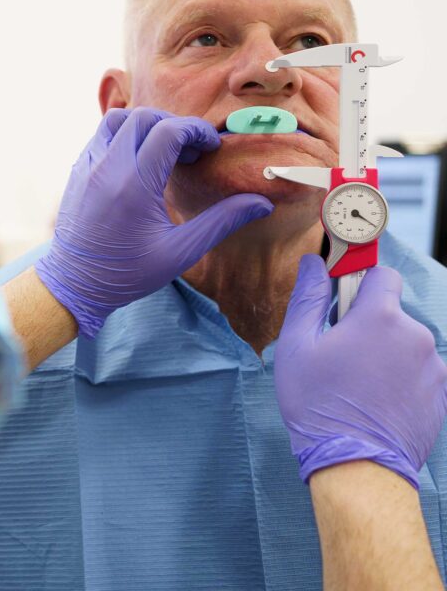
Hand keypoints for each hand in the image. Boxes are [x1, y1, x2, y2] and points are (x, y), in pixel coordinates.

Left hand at [35, 107, 272, 339]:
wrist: (74, 284)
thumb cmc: (128, 273)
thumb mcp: (180, 253)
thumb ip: (221, 222)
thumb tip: (262, 204)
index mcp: (134, 184)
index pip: (168, 131)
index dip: (196, 131)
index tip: (211, 147)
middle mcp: (108, 168)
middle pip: (143, 117)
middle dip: (173, 124)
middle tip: (190, 150)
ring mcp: (88, 166)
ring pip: (116, 119)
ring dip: (145, 124)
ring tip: (164, 149)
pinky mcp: (77, 171)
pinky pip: (100, 136)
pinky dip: (123, 136)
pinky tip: (139, 161)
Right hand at [275, 255, 446, 487]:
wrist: (357, 466)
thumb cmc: (318, 405)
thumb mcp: (297, 346)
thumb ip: (309, 297)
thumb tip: (313, 262)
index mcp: (379, 317)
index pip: (382, 275)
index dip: (360, 282)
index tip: (343, 300)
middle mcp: (415, 336)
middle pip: (391, 314)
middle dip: (368, 327)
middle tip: (340, 356)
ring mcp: (434, 367)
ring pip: (405, 345)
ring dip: (386, 355)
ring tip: (359, 386)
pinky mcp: (442, 395)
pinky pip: (419, 373)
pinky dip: (401, 380)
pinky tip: (377, 402)